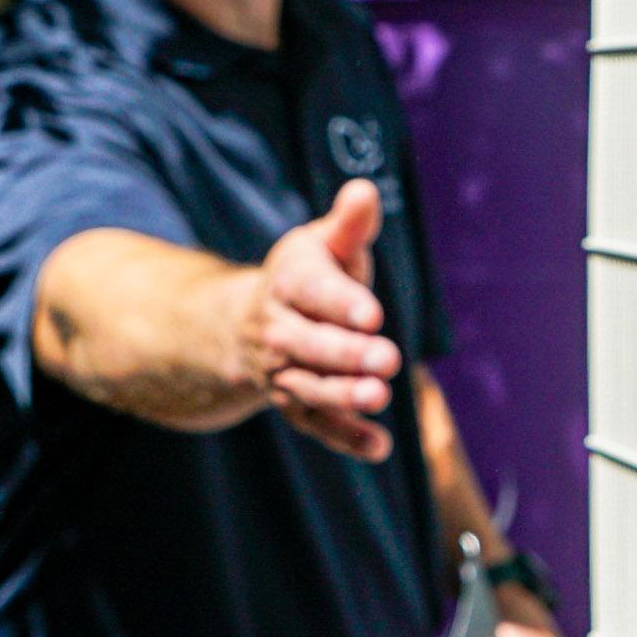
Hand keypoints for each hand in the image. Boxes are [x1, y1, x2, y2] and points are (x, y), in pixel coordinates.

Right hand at [240, 180, 402, 460]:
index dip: (341, 303)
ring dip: (343, 397)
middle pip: (308, 345)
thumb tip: (366, 190)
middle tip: (388, 358)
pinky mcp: (295, 404)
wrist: (249, 324)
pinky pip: (316, 424)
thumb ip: (350, 225)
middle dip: (346, 354)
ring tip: (380, 397)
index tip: (373, 313)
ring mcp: (283, 372)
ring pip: (309, 388)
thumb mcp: (323, 245)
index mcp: (288, 283)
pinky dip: (346, 438)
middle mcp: (278, 331)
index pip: (312, 292)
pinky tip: (381, 447)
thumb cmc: (307, 277)